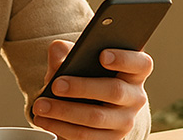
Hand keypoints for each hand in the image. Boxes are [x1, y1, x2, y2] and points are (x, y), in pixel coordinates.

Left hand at [31, 40, 151, 139]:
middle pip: (115, 91)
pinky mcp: (111, 139)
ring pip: (97, 118)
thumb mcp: (77, 59)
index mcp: (134, 72)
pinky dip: (62, 128)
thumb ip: (67, 51)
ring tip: (41, 105)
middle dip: (82, 87)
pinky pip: (87, 137)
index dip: (124, 58)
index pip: (141, 63)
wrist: (87, 104)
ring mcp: (125, 121)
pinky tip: (45, 120)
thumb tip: (58, 51)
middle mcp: (135, 97)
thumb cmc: (85, 75)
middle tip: (56, 85)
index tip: (102, 56)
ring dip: (65, 112)